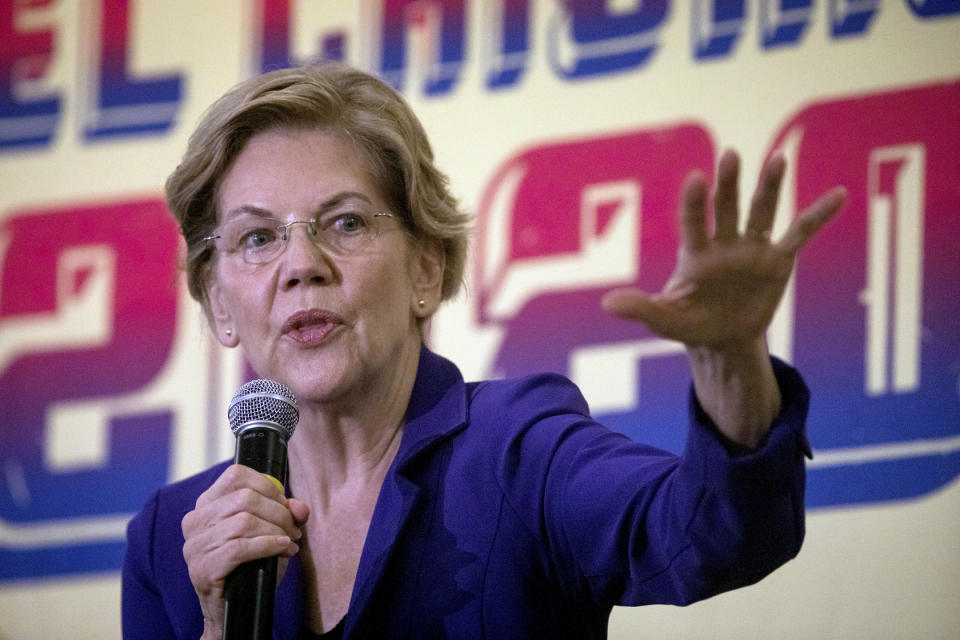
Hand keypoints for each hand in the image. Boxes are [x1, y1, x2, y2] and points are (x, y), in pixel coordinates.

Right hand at [181, 465, 309, 638]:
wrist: (235, 609)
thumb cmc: (250, 566)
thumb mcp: (271, 532)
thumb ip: (287, 514)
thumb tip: (299, 506)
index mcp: (207, 504)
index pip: (236, 475)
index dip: (268, 486)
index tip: (285, 504)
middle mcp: (195, 521)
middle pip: (245, 498)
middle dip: (278, 513)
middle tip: (293, 530)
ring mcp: (195, 545)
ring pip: (244, 522)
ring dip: (276, 531)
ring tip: (288, 543)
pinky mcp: (202, 568)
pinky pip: (240, 548)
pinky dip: (268, 546)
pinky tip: (282, 550)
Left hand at [601, 149, 845, 351]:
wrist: (721, 337)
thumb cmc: (688, 323)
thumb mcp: (663, 320)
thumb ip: (640, 308)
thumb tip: (607, 304)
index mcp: (695, 254)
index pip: (693, 222)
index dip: (694, 202)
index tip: (694, 179)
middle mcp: (724, 243)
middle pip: (727, 208)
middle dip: (728, 184)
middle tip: (731, 155)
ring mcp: (752, 248)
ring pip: (762, 212)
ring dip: (769, 187)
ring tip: (779, 159)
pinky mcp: (778, 260)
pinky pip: (800, 234)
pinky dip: (818, 215)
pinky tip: (838, 194)